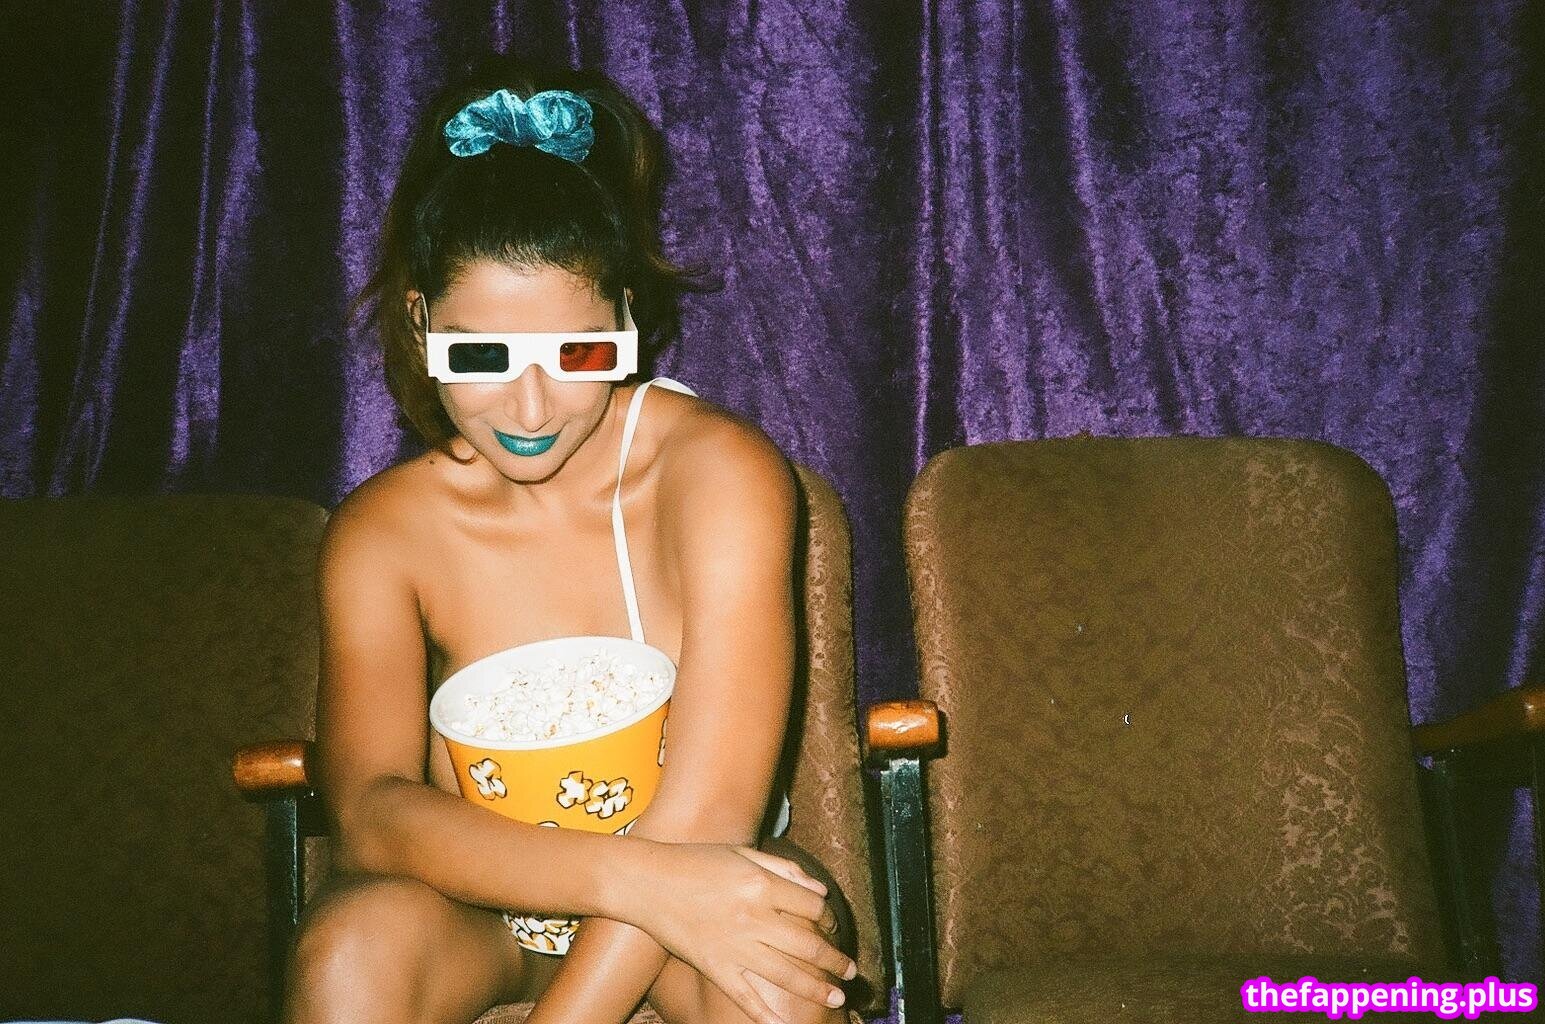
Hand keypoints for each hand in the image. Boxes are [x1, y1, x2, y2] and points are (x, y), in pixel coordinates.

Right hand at [622, 841, 855, 1023]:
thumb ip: (784, 869)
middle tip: (851, 972)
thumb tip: (820, 892)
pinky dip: (766, 1015)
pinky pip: (746, 996)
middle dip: (835, 961)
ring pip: (786, 974)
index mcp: (761, 884)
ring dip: (817, 988)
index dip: (831, 918)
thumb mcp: (743, 852)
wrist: (647, 882)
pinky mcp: (715, 967)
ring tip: (837, 996)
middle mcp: (752, 917)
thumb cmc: (696, 862)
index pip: (813, 908)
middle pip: (808, 945)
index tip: (834, 926)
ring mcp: (734, 946)